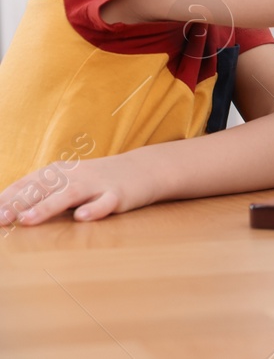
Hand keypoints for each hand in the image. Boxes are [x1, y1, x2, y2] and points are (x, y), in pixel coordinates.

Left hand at [0, 154, 152, 225]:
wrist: (144, 169)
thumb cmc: (97, 181)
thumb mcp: (67, 182)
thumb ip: (41, 193)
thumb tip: (6, 210)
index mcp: (58, 172)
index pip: (27, 184)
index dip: (7, 198)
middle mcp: (74, 176)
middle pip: (42, 188)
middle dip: (18, 203)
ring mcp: (96, 184)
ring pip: (68, 195)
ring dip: (46, 207)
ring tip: (27, 220)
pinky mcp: (117, 195)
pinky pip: (104, 203)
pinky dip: (93, 209)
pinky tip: (81, 217)